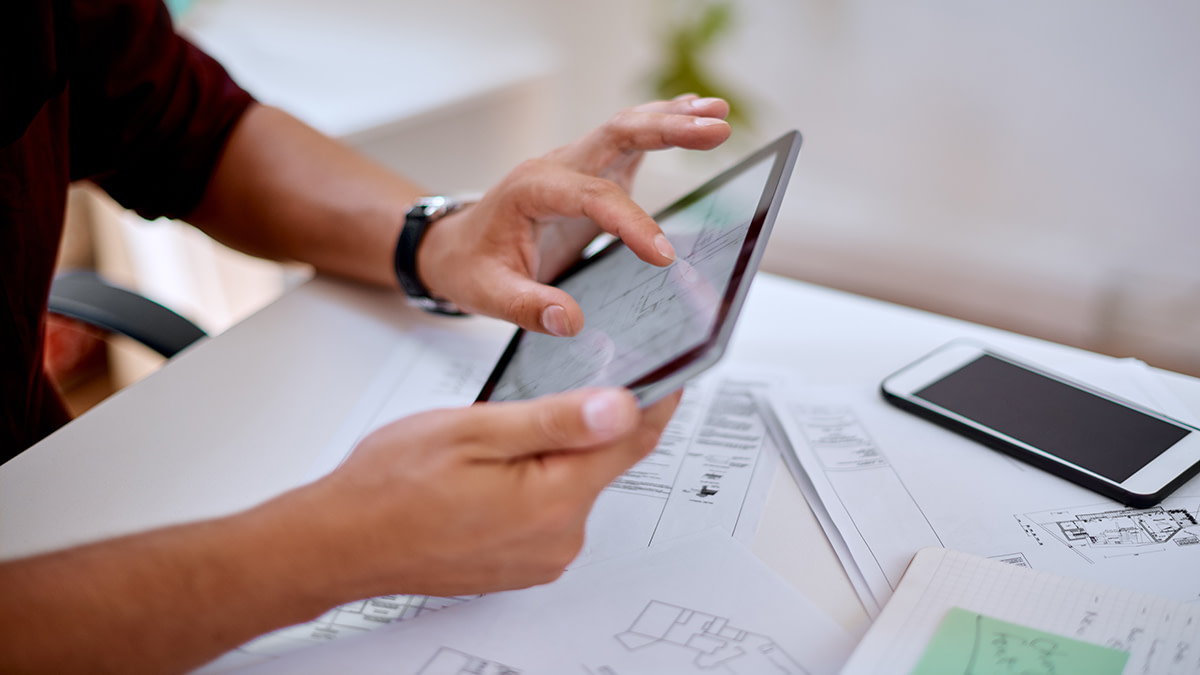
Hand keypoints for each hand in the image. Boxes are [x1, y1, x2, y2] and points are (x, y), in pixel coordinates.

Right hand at [284, 387, 681, 598]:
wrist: (340, 542)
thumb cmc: (390, 486)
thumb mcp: (475, 430)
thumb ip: (556, 420)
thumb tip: (621, 406)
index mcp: (554, 499)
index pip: (632, 440)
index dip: (654, 399)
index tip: (668, 371)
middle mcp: (559, 538)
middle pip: (601, 463)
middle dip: (584, 425)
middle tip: (535, 399)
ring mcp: (542, 557)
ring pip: (572, 485)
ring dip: (553, 456)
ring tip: (491, 445)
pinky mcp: (524, 565)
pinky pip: (549, 512)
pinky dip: (534, 485)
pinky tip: (488, 476)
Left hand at [417, 95, 730, 336]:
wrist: (454, 247)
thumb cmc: (470, 266)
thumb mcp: (487, 294)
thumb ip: (527, 307)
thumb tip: (570, 321)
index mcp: (531, 190)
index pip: (593, 197)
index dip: (631, 223)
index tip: (663, 256)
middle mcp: (556, 167)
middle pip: (616, 134)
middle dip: (667, 129)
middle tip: (716, 129)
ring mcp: (575, 166)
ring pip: (626, 128)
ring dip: (672, 119)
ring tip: (719, 114)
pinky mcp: (590, 175)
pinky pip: (628, 141)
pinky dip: (662, 125)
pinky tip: (695, 115)